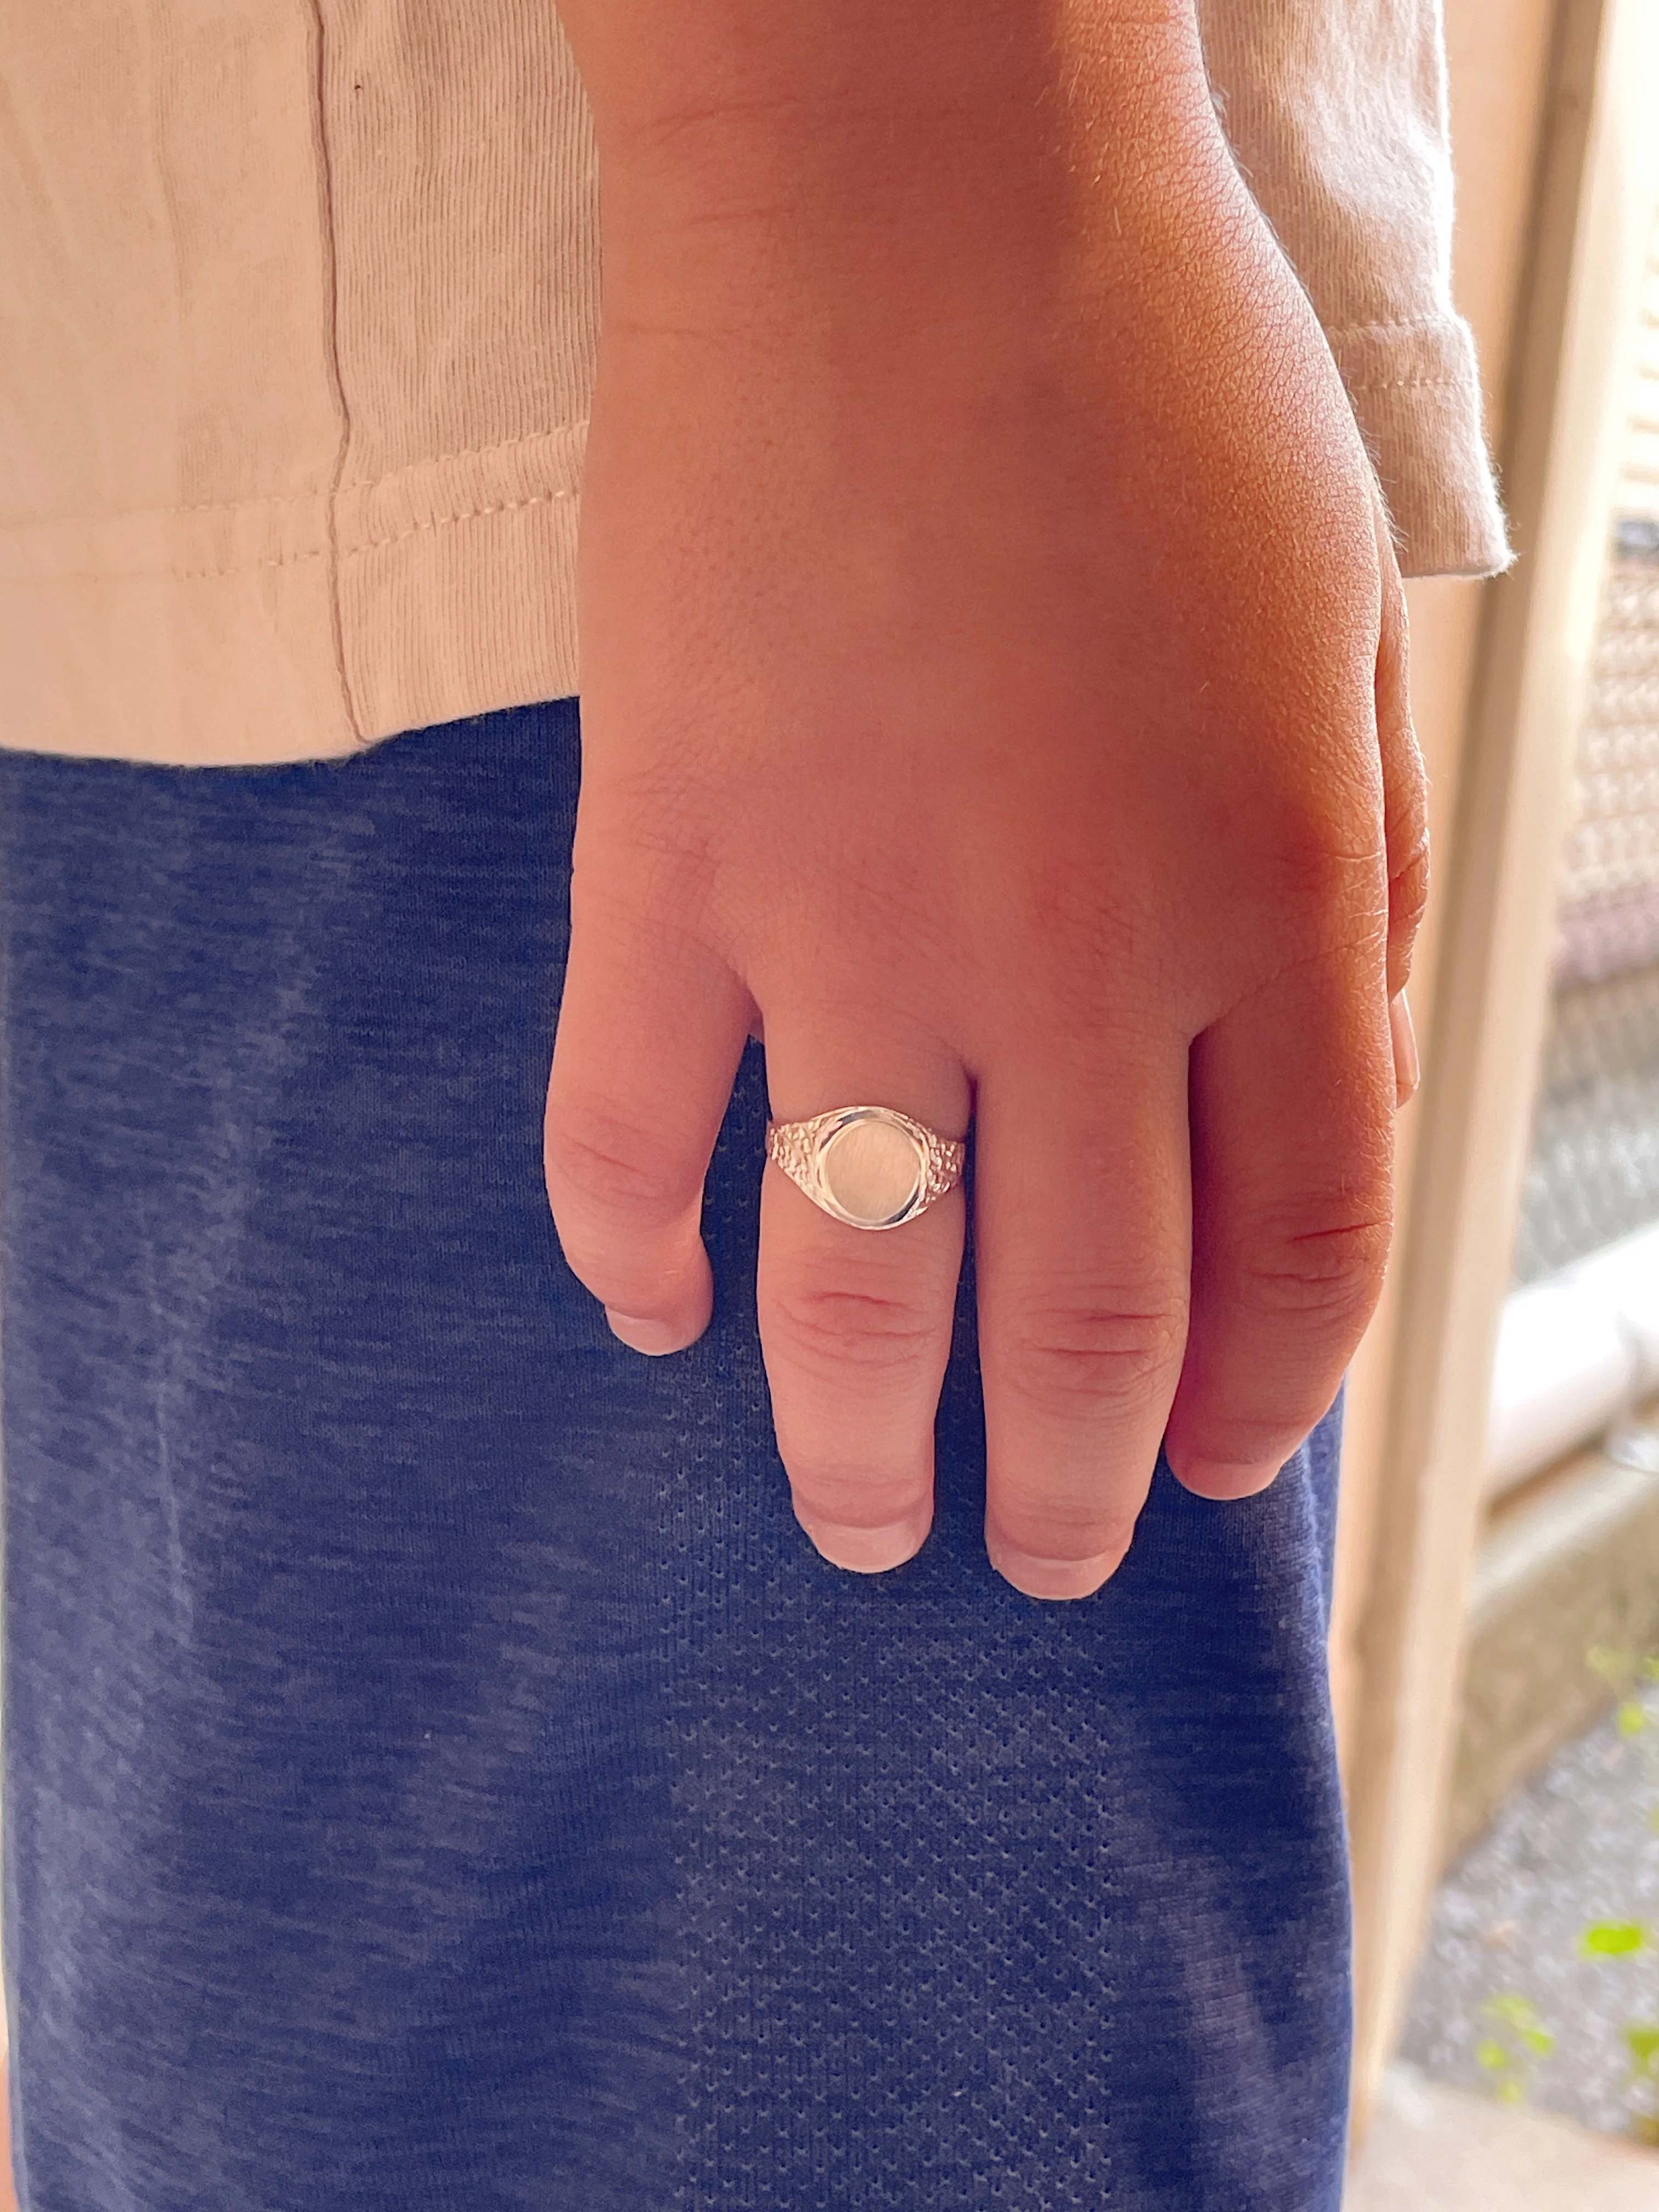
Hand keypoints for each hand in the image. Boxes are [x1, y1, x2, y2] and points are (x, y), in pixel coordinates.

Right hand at [544, 4, 1424, 1597]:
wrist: (898, 181)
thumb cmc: (1152, 374)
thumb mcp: (1343, 632)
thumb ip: (1359, 893)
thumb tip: (1329, 1097)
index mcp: (1270, 890)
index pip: (1296, 1245)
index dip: (1262, 1398)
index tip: (1211, 1468)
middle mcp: (1065, 947)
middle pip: (1080, 1315)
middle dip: (1059, 1483)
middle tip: (1031, 1552)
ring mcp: (841, 914)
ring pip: (851, 1277)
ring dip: (851, 1440)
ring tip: (855, 1523)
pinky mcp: (660, 854)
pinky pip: (619, 1116)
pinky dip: (622, 1242)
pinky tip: (647, 1313)